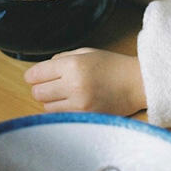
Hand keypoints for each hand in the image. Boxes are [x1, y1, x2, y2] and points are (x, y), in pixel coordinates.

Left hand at [24, 48, 146, 115]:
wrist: (138, 83)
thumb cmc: (112, 66)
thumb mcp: (85, 53)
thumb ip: (61, 59)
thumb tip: (42, 69)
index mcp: (72, 66)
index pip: (36, 74)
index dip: (32, 75)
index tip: (34, 76)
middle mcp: (74, 86)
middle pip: (37, 92)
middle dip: (40, 87)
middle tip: (50, 85)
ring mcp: (80, 105)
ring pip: (47, 107)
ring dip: (51, 100)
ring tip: (64, 94)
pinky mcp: (86, 118)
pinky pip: (61, 117)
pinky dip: (61, 111)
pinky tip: (71, 104)